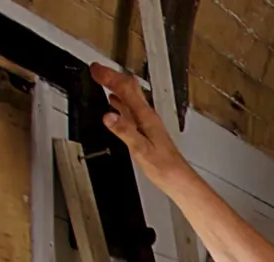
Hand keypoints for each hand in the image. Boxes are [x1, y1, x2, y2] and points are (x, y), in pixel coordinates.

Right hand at [88, 62, 192, 187]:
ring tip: (103, 80)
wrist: (178, 179)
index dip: (109, 77)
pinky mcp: (147, 131)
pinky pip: (131, 110)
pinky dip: (120, 103)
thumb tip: (109, 116)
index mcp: (146, 117)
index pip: (126, 89)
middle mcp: (148, 117)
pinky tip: (115, 106)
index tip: (95, 69)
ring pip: (130, 97)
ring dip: (115, 87)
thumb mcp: (140, 149)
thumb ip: (124, 131)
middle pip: (129, 88)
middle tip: (96, 70)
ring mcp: (148, 123)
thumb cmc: (164, 167)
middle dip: (112, 76)